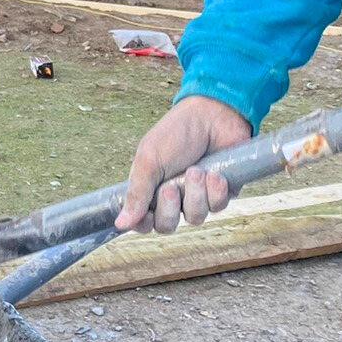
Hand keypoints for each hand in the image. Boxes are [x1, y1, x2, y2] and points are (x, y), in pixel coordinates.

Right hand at [117, 95, 251, 232]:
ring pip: (195, 218)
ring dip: (195, 194)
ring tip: (197, 170)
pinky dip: (216, 191)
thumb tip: (121, 224)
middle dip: (169, 207)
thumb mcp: (149, 161)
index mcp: (150, 188)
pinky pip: (218, 207)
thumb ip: (136, 194)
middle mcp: (173, 196)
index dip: (144, 223)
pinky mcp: (221, 193)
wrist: (213, 116)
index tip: (147, 214)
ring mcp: (198, 196)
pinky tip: (215, 173)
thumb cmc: (176, 133)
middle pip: (168, 225)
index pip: (144, 221)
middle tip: (171, 186)